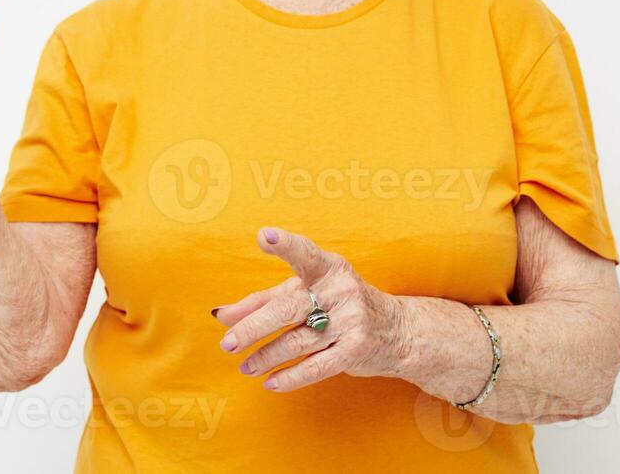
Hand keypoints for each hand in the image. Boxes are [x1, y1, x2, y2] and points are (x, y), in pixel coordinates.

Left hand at [213, 227, 412, 392]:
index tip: (263, 236)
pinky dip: (291, 376)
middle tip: (227, 343)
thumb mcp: (306, 293)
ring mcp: (351, 320)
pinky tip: (271, 383)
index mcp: (328, 268)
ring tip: (245, 366)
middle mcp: (341, 290)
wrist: (397, 331)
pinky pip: (317, 366)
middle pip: (288, 308)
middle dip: (254, 327)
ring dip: (266, 357)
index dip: (285, 245)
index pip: (303, 253)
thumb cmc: (340, 305)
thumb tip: (221, 315)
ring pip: (298, 341)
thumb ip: (263, 301)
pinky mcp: (356, 349)